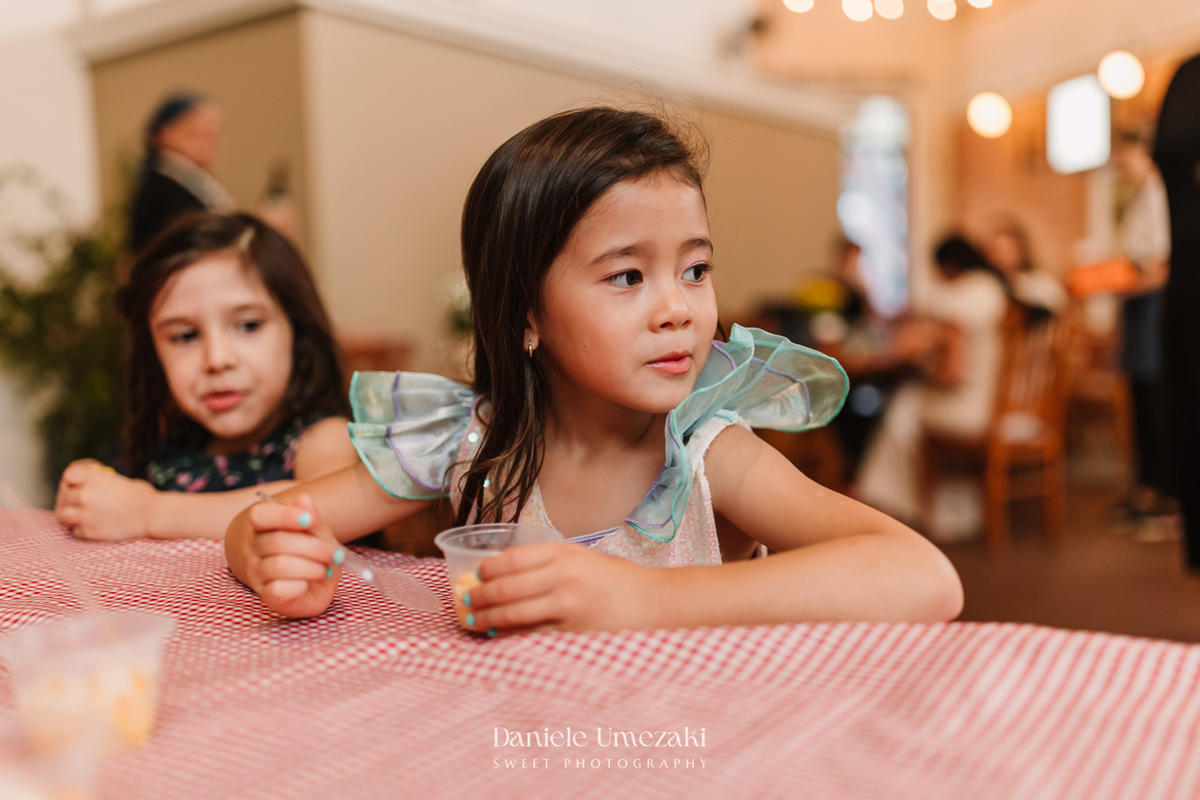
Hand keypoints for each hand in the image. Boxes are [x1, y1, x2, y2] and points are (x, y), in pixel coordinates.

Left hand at [55, 460, 156, 539]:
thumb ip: (101, 483)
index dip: (71, 479)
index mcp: (94, 478)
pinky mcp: (89, 532)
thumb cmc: (143, 496)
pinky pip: (73, 530)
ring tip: (75, 514)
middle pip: (63, 495)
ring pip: (62, 515)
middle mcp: (85, 495)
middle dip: (67, 497)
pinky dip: (78, 528)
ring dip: (67, 514)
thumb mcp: (120, 480)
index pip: (68, 476)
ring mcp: (85, 515)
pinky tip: (88, 525)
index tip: (76, 482)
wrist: (152, 515)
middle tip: (74, 500)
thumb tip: (92, 487)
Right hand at [240, 494, 340, 617]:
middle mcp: (252, 549)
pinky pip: (278, 590)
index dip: (285, 516)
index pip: (260, 515)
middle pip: (279, 541)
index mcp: (260, 526)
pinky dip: (300, 585)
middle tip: (336, 553)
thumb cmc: (303, 549)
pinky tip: (309, 583)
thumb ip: (309, 516)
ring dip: (313, 567)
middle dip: (315, 547)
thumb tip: (304, 498)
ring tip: (326, 570)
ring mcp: (256, 573)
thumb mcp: (312, 530)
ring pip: (281, 565)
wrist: (296, 580)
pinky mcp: (266, 596)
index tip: (310, 520)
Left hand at [462, 542, 665, 633]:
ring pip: (513, 613)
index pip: (512, 558)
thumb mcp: (583, 558)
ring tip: (472, 621)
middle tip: (464, 602)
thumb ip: (549, 562)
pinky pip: (531, 635)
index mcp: (564, 553)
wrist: (655, 603)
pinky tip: (499, 635)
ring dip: (487, 618)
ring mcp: (567, 606)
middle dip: (478, 596)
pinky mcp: (572, 633)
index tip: (476, 576)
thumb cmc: (618, 580)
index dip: (487, 569)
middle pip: (506, 587)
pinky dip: (510, 635)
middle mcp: (563, 576)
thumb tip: (505, 572)